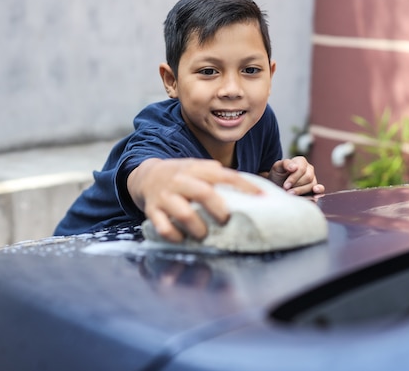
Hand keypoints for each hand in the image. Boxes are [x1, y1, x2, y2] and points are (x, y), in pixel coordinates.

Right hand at [127, 158, 260, 242]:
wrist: (146, 176)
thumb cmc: (181, 176)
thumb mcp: (199, 168)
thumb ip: (218, 176)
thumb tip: (250, 188)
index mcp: (196, 168)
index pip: (225, 175)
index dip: (245, 186)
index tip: (262, 197)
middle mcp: (181, 180)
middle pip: (204, 193)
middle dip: (219, 210)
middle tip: (226, 221)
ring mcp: (165, 196)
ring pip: (184, 213)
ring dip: (199, 228)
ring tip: (204, 235)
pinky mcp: (152, 211)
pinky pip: (164, 228)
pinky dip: (176, 237)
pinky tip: (183, 239)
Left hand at [266, 156, 324, 195]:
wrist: (277, 184)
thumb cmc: (278, 174)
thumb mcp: (278, 167)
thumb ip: (285, 164)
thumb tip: (294, 167)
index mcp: (301, 161)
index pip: (301, 169)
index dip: (293, 178)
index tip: (286, 186)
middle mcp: (309, 169)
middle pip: (308, 177)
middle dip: (296, 185)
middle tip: (287, 191)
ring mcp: (313, 179)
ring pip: (312, 185)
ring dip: (301, 191)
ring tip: (291, 194)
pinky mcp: (314, 188)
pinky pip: (320, 189)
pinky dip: (319, 191)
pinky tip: (315, 193)